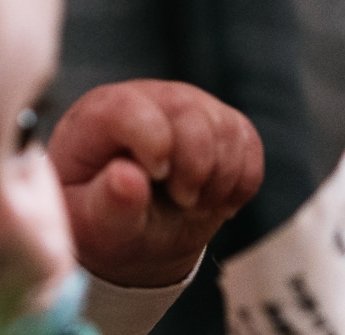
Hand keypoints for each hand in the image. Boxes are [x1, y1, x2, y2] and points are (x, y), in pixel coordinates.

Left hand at [49, 81, 262, 289]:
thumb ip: (107, 203)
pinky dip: (240, 184)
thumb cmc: (105, 220)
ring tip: (193, 203)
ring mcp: (190, 107)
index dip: (153, 143)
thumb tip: (127, 177)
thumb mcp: (94, 223)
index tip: (157, 177)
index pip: (131, 109)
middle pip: (190, 115)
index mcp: (100, 116)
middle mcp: (148, 99)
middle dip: (194, 170)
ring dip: (219, 181)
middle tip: (180, 202)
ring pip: (227, 129)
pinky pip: (250, 146)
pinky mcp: (223, 125)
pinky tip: (214, 199)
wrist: (136, 226)